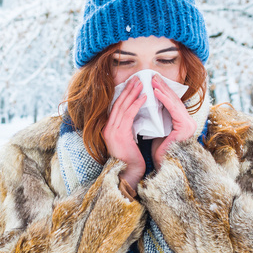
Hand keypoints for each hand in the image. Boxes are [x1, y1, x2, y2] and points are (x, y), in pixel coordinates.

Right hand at [102, 77, 146, 192]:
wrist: (127, 173)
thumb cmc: (130, 160)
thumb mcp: (127, 141)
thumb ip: (127, 129)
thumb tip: (135, 118)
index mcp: (108, 129)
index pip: (115, 108)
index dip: (123, 95)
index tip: (131, 85)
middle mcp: (107, 128)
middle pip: (118, 104)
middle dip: (128, 90)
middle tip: (137, 78)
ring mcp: (112, 131)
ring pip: (123, 107)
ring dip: (133, 93)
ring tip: (141, 83)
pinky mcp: (120, 134)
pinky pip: (129, 115)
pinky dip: (137, 104)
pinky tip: (144, 97)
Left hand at [151, 74, 196, 169]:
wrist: (165, 167)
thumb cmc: (161, 152)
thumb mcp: (159, 131)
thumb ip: (158, 120)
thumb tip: (148, 108)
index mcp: (183, 123)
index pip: (171, 104)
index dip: (162, 92)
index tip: (152, 82)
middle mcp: (188, 122)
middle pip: (173, 100)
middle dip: (162, 87)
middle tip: (152, 76)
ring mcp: (188, 124)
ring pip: (173, 102)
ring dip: (162, 90)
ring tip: (152, 80)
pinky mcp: (184, 126)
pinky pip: (172, 109)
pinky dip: (163, 99)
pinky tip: (155, 91)